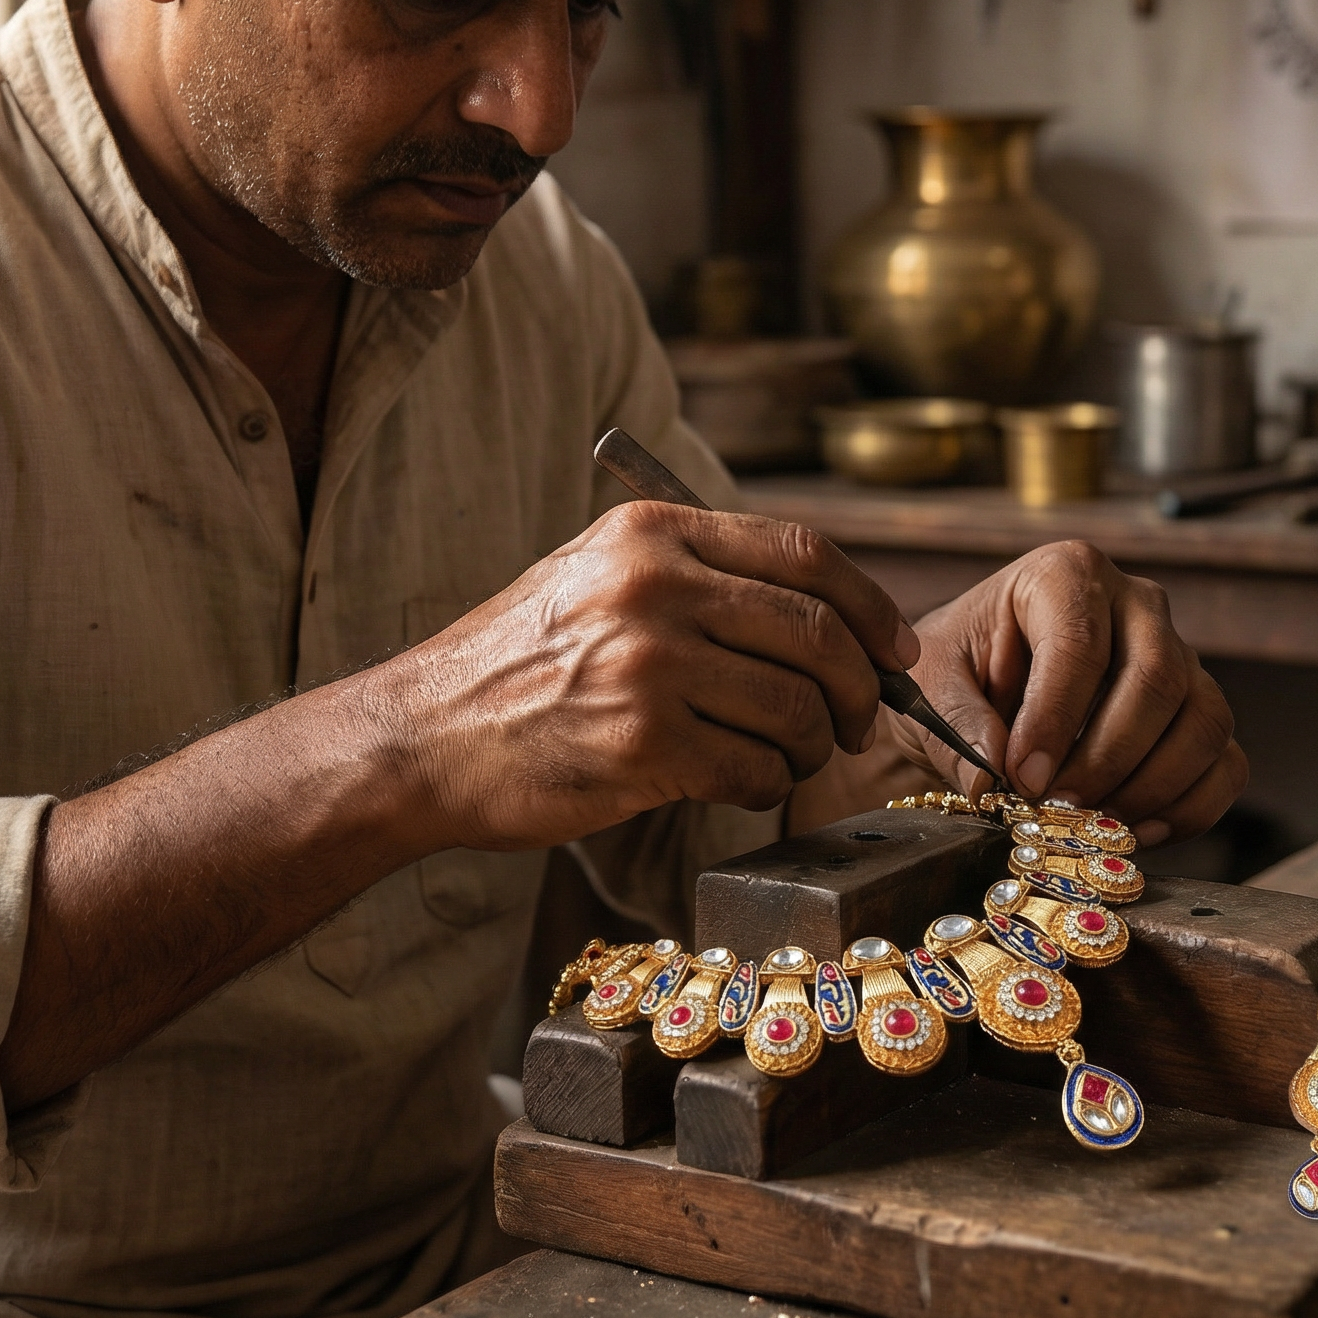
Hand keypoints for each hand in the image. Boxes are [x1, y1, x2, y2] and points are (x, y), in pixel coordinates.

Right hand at [375, 502, 920, 850]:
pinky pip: (755, 771)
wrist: (423, 737)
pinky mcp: (643, 746)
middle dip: (861, 690)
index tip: (894, 651)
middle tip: (860, 722)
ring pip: (797, 709)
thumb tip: (828, 612)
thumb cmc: (519, 663)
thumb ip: (696, 571)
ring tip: (790, 758)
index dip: (869, 607)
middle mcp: (654, 586)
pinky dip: (767, 786)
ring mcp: (650, 666)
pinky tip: (741, 784)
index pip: (804, 553)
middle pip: (817, 633)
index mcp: (650, 531)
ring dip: (813, 747)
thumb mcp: (596, 574)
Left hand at [889, 541, 1244, 844]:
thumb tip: (992, 777)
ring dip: (1150, 786)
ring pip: (1202, 721)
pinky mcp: (1200, 712)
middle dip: (1107, 757)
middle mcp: (1138, 604)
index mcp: (1067, 574)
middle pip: (1157, 679)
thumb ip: (957, 722)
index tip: (1023, 778)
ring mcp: (1182, 656)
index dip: (1055, 718)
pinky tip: (1135, 830)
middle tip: (1059, 806)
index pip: (1081, 644)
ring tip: (1091, 822)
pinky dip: (1190, 807)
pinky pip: (1226, 761)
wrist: (983, 689)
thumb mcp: (932, 682)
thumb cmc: (960, 671)